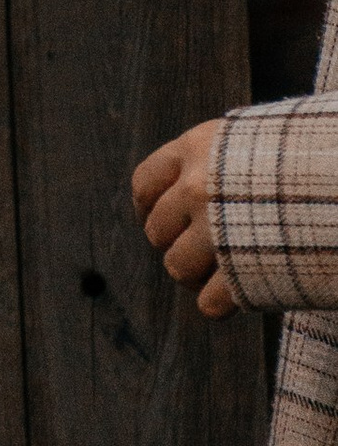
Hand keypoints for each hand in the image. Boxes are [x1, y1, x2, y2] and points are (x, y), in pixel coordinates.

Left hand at [132, 118, 235, 318]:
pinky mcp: (241, 272)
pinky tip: (238, 295)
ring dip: (194, 275)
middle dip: (175, 244)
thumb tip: (189, 180)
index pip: (144, 183)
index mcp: (196, 148)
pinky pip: (209, 304)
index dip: (148, 207)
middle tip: (202, 250)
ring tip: (220, 271)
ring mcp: (217, 230)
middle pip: (156, 232)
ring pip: (176, 267)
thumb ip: (214, 160)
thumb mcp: (248, 140)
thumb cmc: (300, 155)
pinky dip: (220, 305)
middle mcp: (197, 188)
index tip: (161, 217)